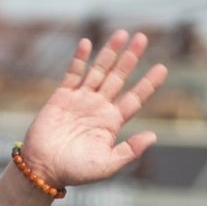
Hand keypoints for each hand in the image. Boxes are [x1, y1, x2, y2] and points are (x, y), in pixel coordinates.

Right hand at [18, 31, 168, 189]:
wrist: (43, 169)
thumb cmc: (76, 171)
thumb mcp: (107, 165)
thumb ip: (129, 151)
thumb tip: (153, 136)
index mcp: (112, 122)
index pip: (135, 98)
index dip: (149, 83)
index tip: (162, 67)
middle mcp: (99, 107)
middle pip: (118, 78)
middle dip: (131, 58)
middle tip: (142, 38)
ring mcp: (81, 100)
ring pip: (99, 71)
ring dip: (110, 53)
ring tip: (122, 34)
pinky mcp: (62, 97)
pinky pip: (73, 74)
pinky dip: (80, 59)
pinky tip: (88, 43)